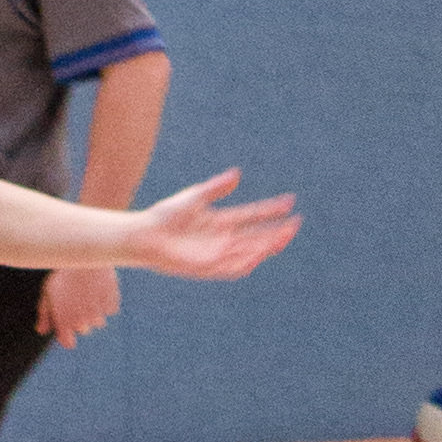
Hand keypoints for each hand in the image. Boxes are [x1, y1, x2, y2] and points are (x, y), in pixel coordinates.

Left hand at [37, 261, 118, 345]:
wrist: (84, 253)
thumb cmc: (63, 272)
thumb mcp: (49, 290)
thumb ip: (45, 313)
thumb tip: (42, 330)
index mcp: (64, 321)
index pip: (68, 343)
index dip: (67, 334)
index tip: (68, 325)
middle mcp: (81, 322)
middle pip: (83, 329)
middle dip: (81, 317)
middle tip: (77, 297)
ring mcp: (97, 314)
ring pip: (98, 321)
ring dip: (95, 310)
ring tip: (88, 290)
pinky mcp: (111, 305)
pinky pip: (110, 309)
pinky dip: (107, 300)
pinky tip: (100, 286)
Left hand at [126, 170, 299, 281]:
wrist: (146, 235)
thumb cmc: (167, 214)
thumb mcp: (195, 196)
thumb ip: (216, 187)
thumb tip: (237, 174)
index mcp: (222, 221)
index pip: (253, 215)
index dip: (271, 210)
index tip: (290, 202)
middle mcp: (223, 238)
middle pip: (256, 235)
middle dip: (276, 231)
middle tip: (295, 223)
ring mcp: (217, 253)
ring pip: (249, 251)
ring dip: (266, 246)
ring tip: (283, 236)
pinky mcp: (207, 266)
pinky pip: (231, 267)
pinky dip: (246, 262)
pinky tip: (258, 254)